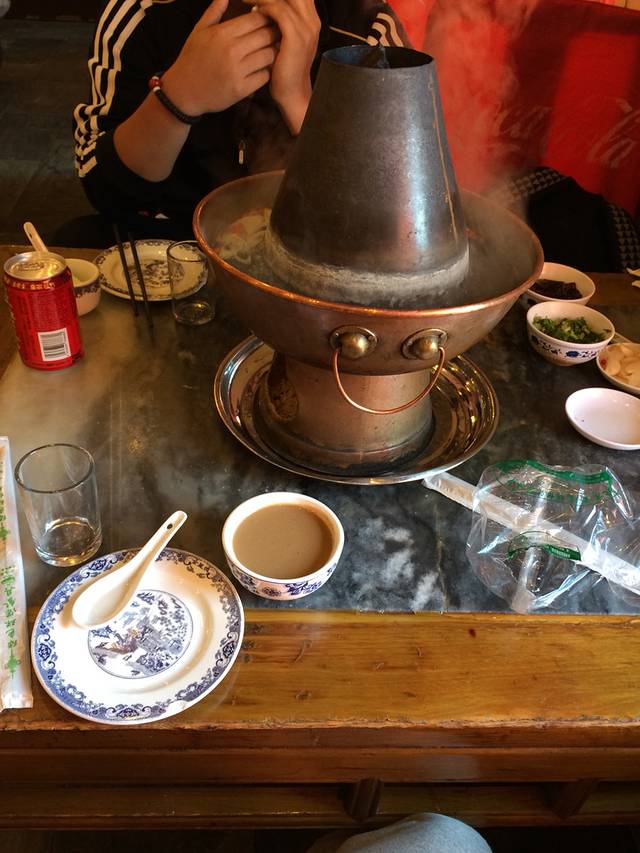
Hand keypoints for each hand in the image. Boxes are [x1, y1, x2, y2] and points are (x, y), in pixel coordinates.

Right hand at [161, 0, 279, 115]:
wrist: (183, 92)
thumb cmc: (191, 59)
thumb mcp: (199, 31)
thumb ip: (214, 12)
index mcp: (222, 33)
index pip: (256, 19)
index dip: (268, 17)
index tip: (270, 20)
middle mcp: (231, 50)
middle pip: (266, 35)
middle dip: (275, 33)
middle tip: (277, 35)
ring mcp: (237, 71)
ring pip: (269, 55)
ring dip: (272, 53)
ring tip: (270, 51)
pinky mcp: (241, 89)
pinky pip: (264, 76)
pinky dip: (266, 72)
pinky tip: (262, 69)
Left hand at [249, 0, 320, 133]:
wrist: (292, 92)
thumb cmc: (284, 68)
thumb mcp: (284, 40)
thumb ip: (279, 21)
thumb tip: (259, 5)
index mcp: (310, 18)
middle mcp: (311, 20)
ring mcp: (306, 28)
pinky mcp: (296, 37)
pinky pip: (279, 12)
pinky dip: (265, 8)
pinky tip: (253, 11)